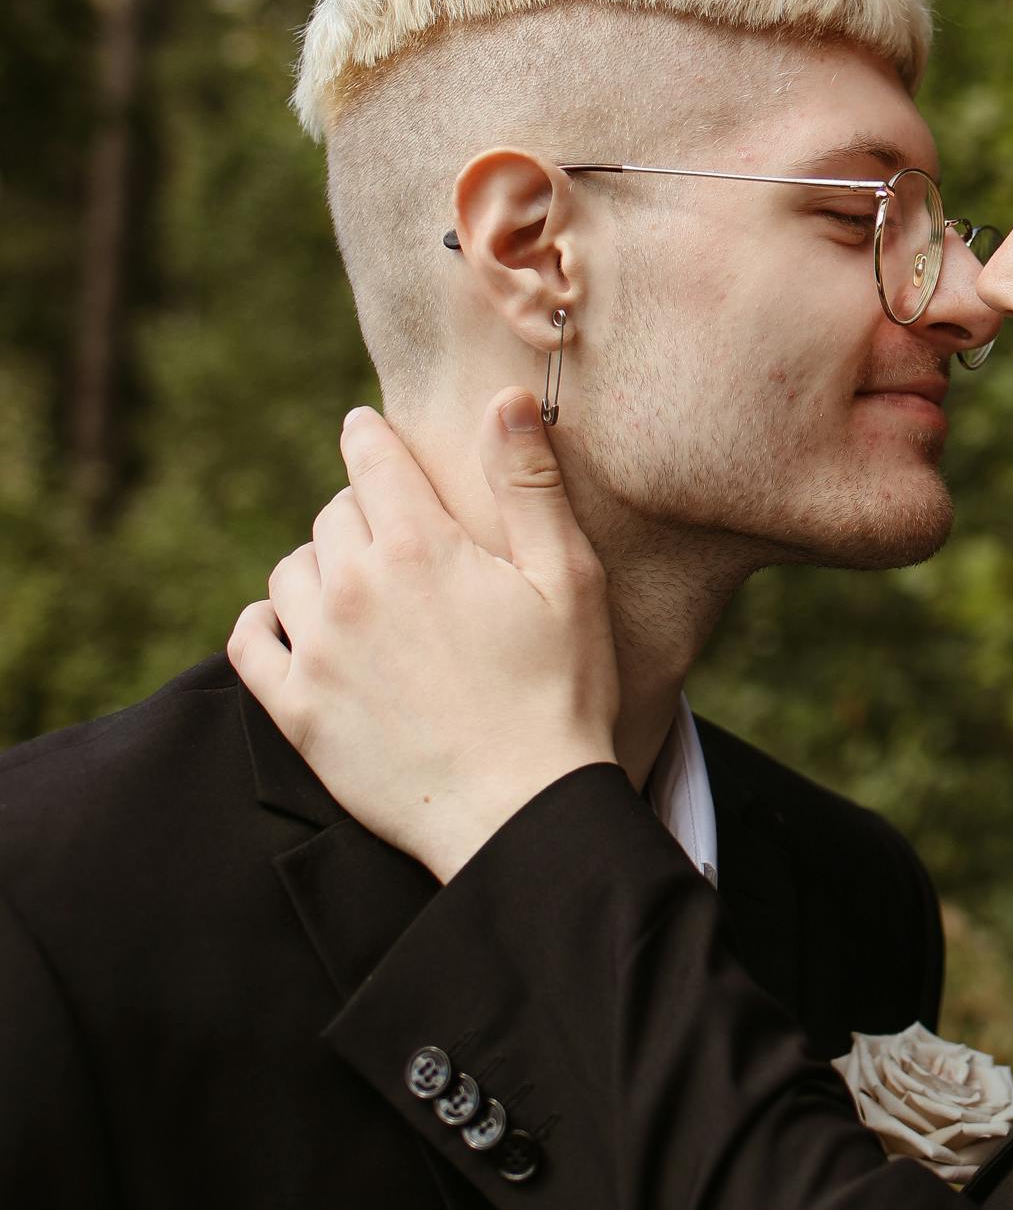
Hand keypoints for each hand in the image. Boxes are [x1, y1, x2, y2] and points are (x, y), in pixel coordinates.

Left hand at [229, 391, 620, 879]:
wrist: (521, 811)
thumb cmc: (560, 693)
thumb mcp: (569, 579)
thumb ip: (529, 484)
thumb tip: (504, 398)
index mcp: (420, 547)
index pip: (371, 459)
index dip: (370, 438)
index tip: (365, 430)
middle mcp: (354, 588)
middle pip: (332, 515)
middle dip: (362, 516)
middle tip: (397, 543)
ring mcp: (317, 651)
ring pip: (290, 572)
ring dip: (319, 569)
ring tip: (356, 592)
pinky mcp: (296, 709)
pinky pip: (247, 640)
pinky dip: (264, 625)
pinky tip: (295, 630)